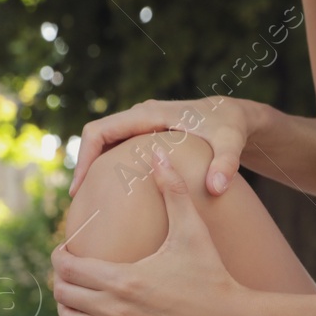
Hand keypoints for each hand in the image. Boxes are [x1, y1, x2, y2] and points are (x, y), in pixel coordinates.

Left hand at [54, 145, 258, 315]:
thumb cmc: (212, 277)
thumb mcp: (193, 231)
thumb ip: (173, 191)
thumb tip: (160, 152)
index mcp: (123, 278)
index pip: (67, 266)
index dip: (60, 254)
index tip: (68, 248)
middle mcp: (115, 310)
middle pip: (63, 292)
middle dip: (62, 278)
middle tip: (73, 270)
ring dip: (65, 306)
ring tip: (76, 295)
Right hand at [69, 97, 253, 198]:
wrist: (236, 115)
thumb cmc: (232, 128)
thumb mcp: (232, 143)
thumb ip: (226, 163)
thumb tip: (217, 189)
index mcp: (150, 115)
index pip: (100, 130)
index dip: (84, 158)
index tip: (79, 188)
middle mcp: (141, 116)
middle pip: (96, 136)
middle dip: (84, 165)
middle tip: (79, 201)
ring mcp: (143, 124)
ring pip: (105, 142)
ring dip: (94, 166)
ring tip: (91, 199)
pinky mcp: (148, 134)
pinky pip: (118, 147)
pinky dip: (108, 166)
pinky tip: (111, 192)